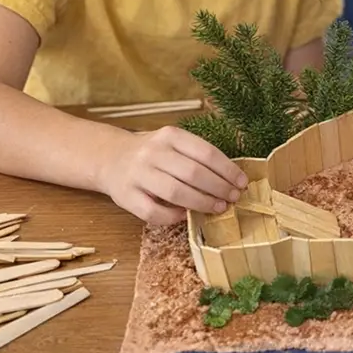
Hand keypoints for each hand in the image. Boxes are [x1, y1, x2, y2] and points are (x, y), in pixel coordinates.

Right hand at [98, 126, 248, 224]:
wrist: (111, 158)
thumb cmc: (154, 154)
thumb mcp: (174, 144)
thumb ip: (198, 157)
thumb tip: (232, 179)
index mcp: (170, 136)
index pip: (206, 153)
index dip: (228, 170)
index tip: (242, 182)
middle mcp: (152, 152)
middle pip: (193, 173)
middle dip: (219, 188)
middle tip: (234, 198)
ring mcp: (138, 174)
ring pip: (175, 192)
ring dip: (202, 203)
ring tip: (219, 207)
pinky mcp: (126, 196)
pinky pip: (153, 212)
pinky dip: (173, 216)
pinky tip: (185, 215)